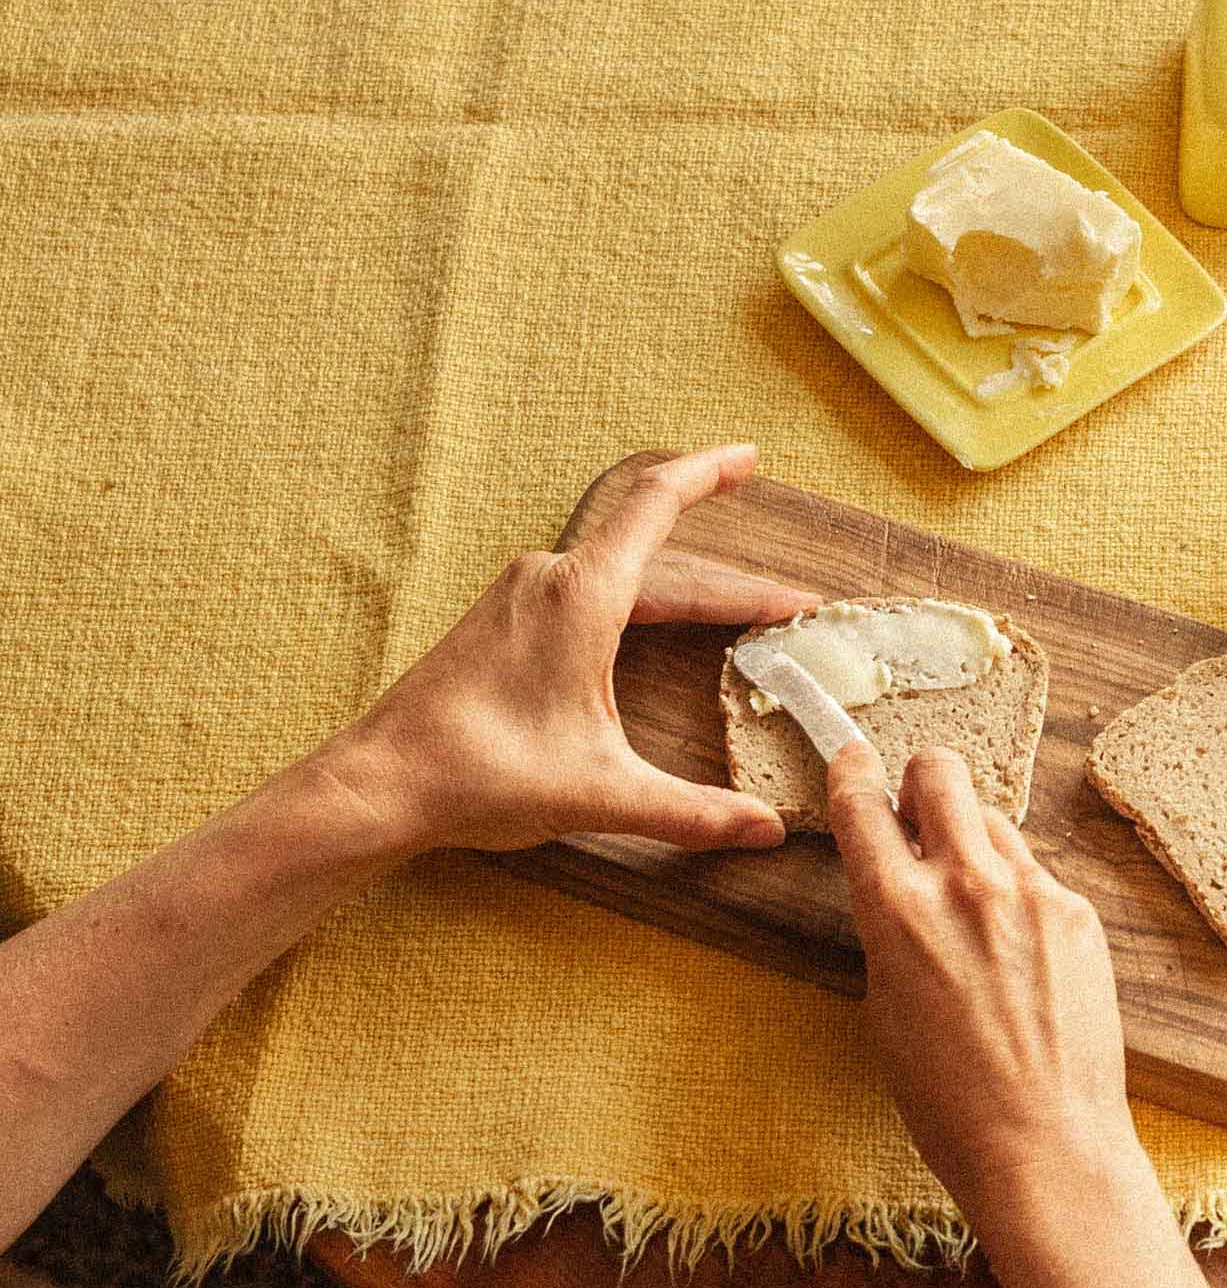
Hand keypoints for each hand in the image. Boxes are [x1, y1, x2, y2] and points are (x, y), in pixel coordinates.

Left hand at [318, 444, 819, 857]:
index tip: (752, 457)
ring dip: (684, 587)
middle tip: (786, 602)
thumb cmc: (481, 776)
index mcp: (582, 595)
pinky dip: (640, 598)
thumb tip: (766, 830)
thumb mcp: (602, 793)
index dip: (711, 474)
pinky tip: (651, 624)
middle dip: (731, 581)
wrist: (380, 785)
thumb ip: (692, 811)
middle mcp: (550, 578)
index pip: (658, 504)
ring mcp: (520, 595)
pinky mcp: (501, 621)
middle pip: (659, 554)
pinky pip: (587, 587)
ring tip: (734, 609)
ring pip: (621, 571)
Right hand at [828, 743, 1226, 1287]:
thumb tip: (897, 882)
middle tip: (920, 812)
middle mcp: (965, 883)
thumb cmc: (950, 1099)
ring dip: (974, 842)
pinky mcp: (1078, 912)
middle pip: (942, 769)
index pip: (862, 802)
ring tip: (976, 908)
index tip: (853, 760)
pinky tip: (1022, 957)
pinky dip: (1021, 898)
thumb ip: (889, 926)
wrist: (1046, 1145)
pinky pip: (1037, 876)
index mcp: (897, 909)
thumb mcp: (884, 1006)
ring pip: (994, 820)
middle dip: (923, 781)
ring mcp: (1030, 892)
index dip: (851, 772)